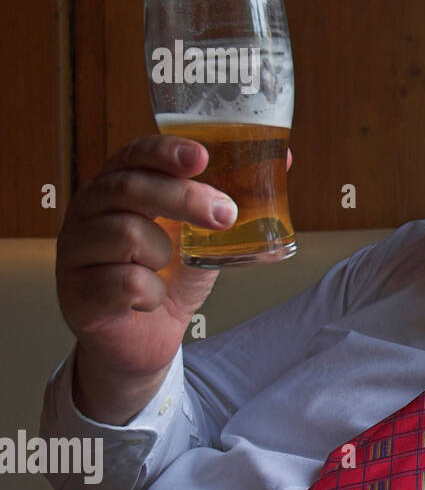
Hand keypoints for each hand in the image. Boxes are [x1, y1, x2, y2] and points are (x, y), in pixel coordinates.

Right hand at [55, 135, 236, 420]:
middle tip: (225, 215)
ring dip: (164, 253)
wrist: (146, 338)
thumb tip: (284, 159)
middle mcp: (88, 212)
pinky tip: (150, 299)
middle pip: (129, 188)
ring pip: (124, 233)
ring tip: (168, 266)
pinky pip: (123, 282)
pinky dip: (152, 293)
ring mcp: (75, 251)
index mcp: (118, 187)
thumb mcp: (205, 234)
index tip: (202, 156)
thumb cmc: (172, 276)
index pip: (134, 155)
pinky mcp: (76, 293)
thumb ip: (232, 199)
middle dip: (185, 198)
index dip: (166, 151)